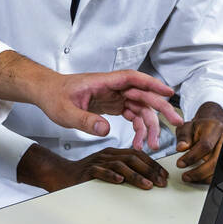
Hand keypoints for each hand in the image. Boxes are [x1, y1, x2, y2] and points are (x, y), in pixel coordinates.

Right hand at [18, 143, 168, 191]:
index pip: (137, 155)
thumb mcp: (107, 169)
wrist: (59, 174)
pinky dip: (111, 176)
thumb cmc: (84, 174)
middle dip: (150, 170)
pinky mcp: (86, 171)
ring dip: (136, 175)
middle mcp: (106, 155)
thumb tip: (147, 178)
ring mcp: (96, 162)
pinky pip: (100, 172)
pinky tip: (119, 181)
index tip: (164, 175)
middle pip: (132, 158)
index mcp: (112, 153)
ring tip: (147, 185)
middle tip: (161, 182)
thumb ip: (123, 170)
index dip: (153, 164)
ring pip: (119, 165)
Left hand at [40, 68, 183, 149]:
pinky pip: (131, 115)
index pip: (132, 78)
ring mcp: (113, 96)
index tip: (168, 92)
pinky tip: (137, 142)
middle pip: (142, 94)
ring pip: (139, 108)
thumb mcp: (64, 112)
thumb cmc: (54, 96)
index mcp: (102, 82)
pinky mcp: (112, 105)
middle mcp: (112, 88)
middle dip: (160, 108)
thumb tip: (105, 129)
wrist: (46, 93)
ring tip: (150, 145)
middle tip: (176, 122)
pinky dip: (137, 128)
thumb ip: (84, 120)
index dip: (152, 83)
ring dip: (148, 125)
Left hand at [175, 102, 222, 182]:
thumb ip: (183, 137)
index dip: (192, 157)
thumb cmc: (200, 127)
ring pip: (219, 169)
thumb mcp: (187, 127)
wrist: (213, 126)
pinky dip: (208, 178)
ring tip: (189, 177)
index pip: (205, 145)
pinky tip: (198, 178)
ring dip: (203, 177)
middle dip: (199, 172)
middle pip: (216, 161)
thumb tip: (181, 147)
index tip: (180, 163)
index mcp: (214, 129)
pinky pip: (220, 173)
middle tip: (185, 176)